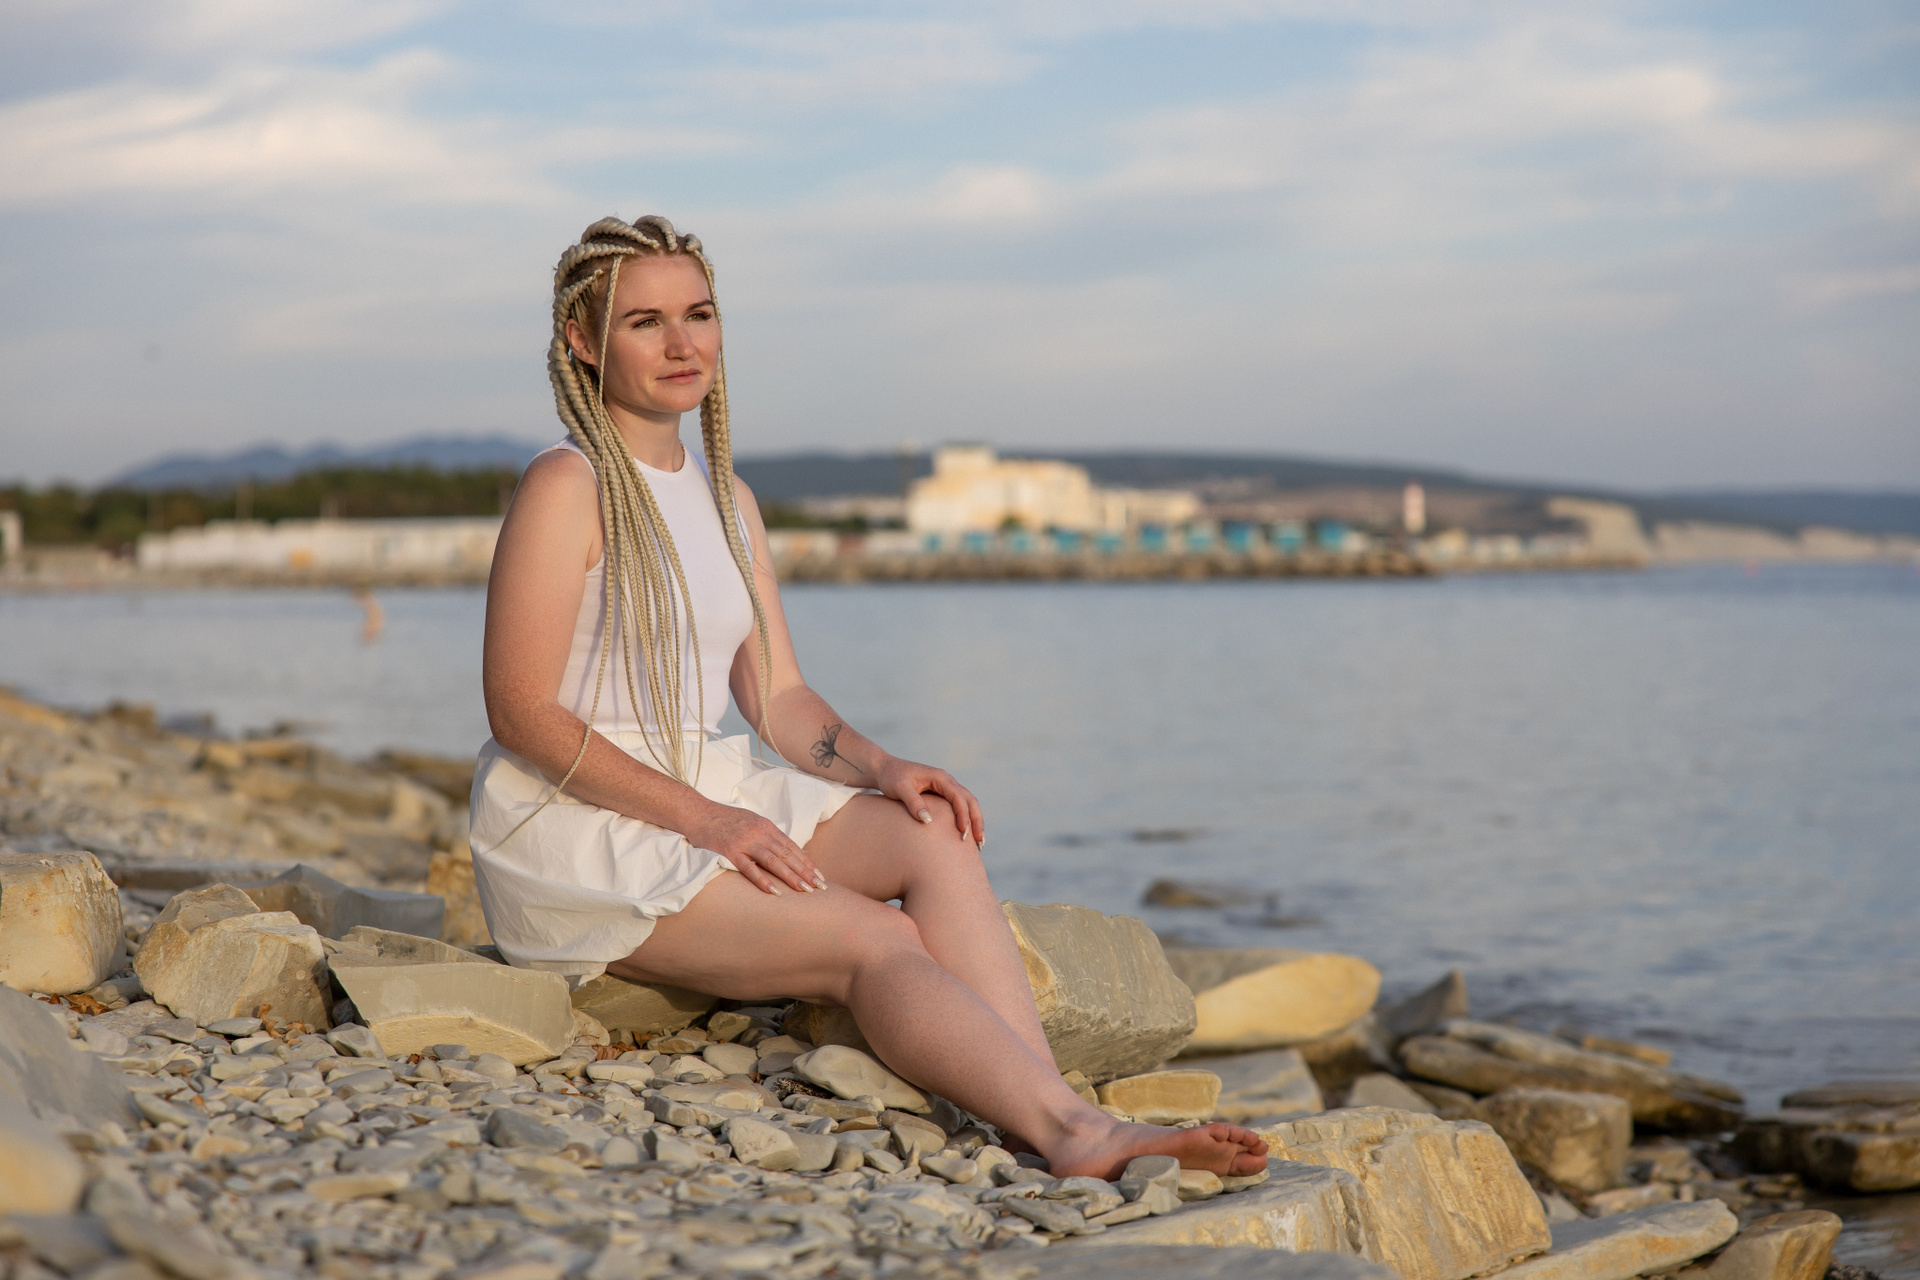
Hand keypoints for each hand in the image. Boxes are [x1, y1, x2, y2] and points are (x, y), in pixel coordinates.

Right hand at [685, 802, 826, 895]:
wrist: (697, 812)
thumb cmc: (723, 819)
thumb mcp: (750, 822)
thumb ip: (765, 835)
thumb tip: (782, 851)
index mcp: (765, 825)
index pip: (791, 846)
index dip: (806, 861)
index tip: (819, 875)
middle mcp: (759, 832)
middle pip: (787, 854)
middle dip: (805, 871)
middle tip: (820, 886)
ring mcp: (744, 841)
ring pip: (773, 861)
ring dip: (791, 876)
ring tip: (805, 890)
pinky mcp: (729, 851)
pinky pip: (749, 868)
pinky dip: (762, 880)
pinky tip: (775, 891)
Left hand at [873, 757, 985, 844]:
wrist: (885, 770)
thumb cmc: (891, 777)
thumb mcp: (899, 788)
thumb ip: (914, 803)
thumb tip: (928, 821)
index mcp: (939, 777)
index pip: (958, 796)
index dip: (962, 814)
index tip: (963, 832)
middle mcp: (947, 781)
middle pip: (970, 800)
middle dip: (976, 821)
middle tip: (979, 843)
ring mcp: (946, 788)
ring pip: (968, 804)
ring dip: (975, 822)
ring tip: (979, 844)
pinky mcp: (942, 795)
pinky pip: (959, 807)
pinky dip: (966, 821)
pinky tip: (967, 836)